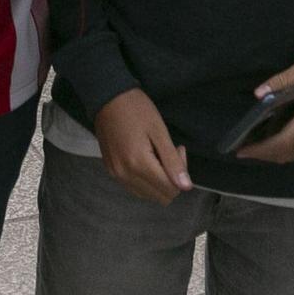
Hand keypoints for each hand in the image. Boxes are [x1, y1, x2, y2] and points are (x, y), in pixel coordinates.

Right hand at [93, 89, 192, 203]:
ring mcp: (116, 175)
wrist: (107, 97)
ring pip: (148, 195)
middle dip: (171, 179)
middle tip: (169, 152)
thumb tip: (186, 187)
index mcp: (138, 164)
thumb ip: (172, 162)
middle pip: (160, 196)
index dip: (180, 174)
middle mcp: (125, 175)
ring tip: (156, 155)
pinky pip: (135, 188)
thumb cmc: (136, 109)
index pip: (170, 189)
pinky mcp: (111, 171)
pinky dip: (145, 180)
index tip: (177, 149)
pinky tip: (145, 159)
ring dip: (158, 181)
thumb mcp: (159, 131)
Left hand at [233, 47, 293, 163]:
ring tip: (257, 145)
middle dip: (266, 155)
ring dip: (277, 152)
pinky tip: (277, 136)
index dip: (261, 150)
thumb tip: (258, 94)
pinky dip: (288, 146)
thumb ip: (281, 81)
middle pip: (289, 153)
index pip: (283, 143)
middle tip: (244, 150)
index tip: (242, 151)